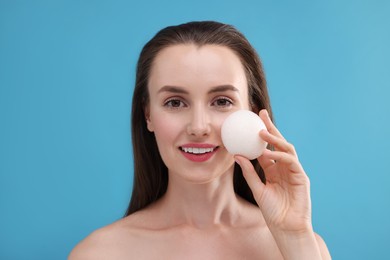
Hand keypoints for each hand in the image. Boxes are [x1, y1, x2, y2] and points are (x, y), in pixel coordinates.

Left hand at [234, 109, 312, 233]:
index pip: (267, 148)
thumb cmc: (273, 212)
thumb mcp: (258, 190)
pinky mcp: (301, 177)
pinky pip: (291, 161)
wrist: (287, 228)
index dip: (261, 136)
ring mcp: (294, 171)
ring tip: (261, 132)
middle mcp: (284, 168)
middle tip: (261, 114)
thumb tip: (237, 155)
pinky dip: (279, 156)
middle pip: (278, 143)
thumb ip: (249, 172)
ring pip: (286, 148)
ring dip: (274, 139)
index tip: (251, 122)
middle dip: (271, 128)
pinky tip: (267, 153)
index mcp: (274, 171)